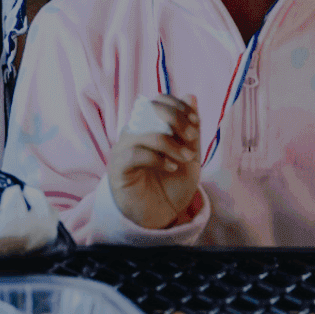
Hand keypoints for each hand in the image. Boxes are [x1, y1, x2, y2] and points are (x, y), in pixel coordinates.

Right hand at [107, 94, 203, 229]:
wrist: (161, 216)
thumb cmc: (172, 186)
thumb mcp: (189, 155)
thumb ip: (190, 129)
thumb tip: (191, 96)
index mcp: (149, 127)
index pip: (159, 101)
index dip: (179, 106)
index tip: (196, 123)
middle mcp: (133, 133)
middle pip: (151, 110)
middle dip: (176, 120)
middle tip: (192, 137)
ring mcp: (123, 149)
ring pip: (145, 133)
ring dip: (171, 144)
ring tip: (186, 158)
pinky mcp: (118, 167)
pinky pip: (134, 153)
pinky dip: (157, 158)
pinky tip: (171, 167)